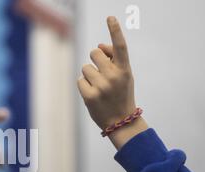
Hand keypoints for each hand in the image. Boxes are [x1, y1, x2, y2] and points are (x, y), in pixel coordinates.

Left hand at [78, 17, 147, 148]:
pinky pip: (79, 80)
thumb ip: (113, 60)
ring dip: (89, 75)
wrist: (121, 121)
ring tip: (99, 88)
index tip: (110, 17)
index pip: (120, 46)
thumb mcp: (124, 76)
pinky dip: (84, 86)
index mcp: (125, 70)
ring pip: (85, 68)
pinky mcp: (90, 96)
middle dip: (94, 60)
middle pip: (94, 53)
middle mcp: (114, 76)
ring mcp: (101, 86)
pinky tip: (93, 95)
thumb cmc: (121, 94)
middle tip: (101, 74)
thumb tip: (97, 46)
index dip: (115, 31)